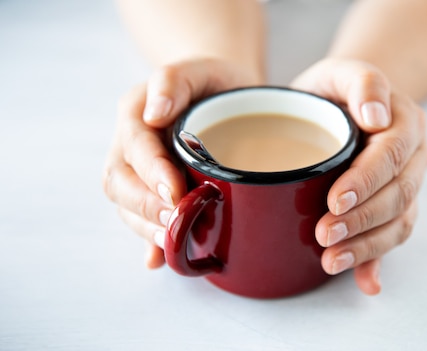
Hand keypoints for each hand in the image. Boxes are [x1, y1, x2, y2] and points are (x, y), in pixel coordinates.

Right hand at [103, 58, 260, 267]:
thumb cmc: (213, 83)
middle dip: (146, 207)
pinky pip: (142, 219)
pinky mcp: (153, 192)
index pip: (135, 147)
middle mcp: (130, 146)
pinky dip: (149, 242)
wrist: (224, 97)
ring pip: (126, 205)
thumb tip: (154, 113)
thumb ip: (173, 81)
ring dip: (146, 227)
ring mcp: (138, 172)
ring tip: (172, 242)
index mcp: (136, 114)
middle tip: (176, 223)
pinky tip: (159, 259)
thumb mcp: (199, 69)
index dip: (152, 173)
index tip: (176, 192)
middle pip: (120, 182)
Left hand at [292, 58, 426, 294]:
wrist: (346, 107)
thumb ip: (363, 83)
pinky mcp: (395, 208)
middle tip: (324, 235)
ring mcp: (407, 185)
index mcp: (406, 123)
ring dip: (367, 246)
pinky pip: (393, 236)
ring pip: (398, 222)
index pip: (392, 155)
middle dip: (361, 220)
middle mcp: (414, 157)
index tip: (334, 200)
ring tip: (331, 260)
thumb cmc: (337, 90)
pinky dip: (377, 262)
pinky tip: (366, 284)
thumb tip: (376, 117)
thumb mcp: (342, 72)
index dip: (366, 181)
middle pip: (398, 195)